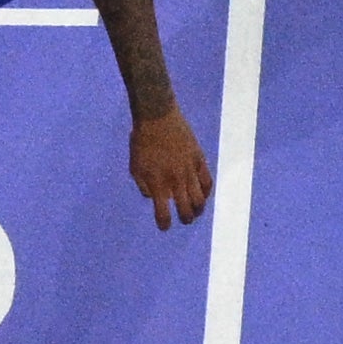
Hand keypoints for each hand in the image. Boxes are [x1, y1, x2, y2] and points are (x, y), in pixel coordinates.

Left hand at [129, 106, 211, 226]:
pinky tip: (204, 194)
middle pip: (186, 209)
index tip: (164, 227)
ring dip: (198, 209)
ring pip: (200, 198)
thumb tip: (154, 198)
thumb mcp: (135, 167)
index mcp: (158, 184)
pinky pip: (207, 181)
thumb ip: (144, 186)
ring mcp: (189, 170)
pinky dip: (207, 191)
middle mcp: (176, 181)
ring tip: (196, 211)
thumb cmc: (142, 142)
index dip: (164, 224)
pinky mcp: (199, 159)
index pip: (163, 213)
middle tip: (184, 219)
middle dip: (185, 218)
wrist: (157, 117)